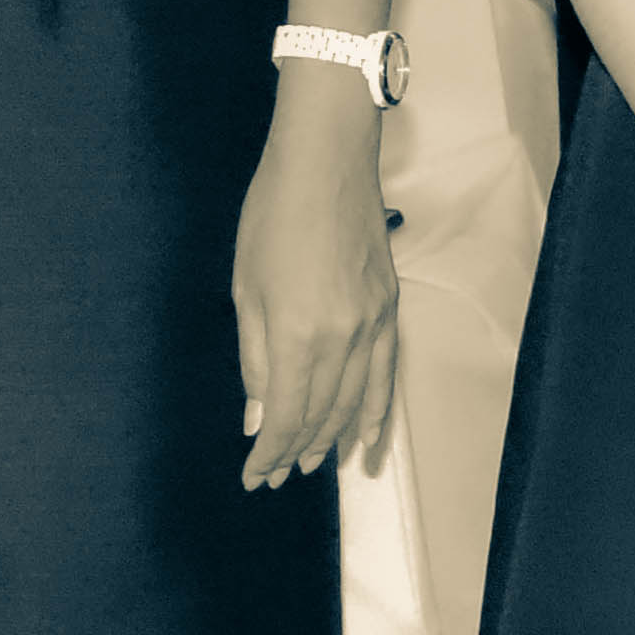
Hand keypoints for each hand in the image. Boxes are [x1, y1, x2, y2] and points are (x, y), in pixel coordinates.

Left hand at [232, 106, 399, 490]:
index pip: (286, 416)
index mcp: (297, 333)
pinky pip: (386, 374)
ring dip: (332, 439)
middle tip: (276, 474)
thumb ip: (254, 360)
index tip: (254, 475)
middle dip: (295, 452)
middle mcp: (342, 336)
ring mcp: (373, 323)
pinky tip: (366, 437)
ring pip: (355, 402)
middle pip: (321, 416)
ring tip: (313, 464)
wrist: (327, 158)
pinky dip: (375, 411)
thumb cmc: (274, 212)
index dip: (268, 453)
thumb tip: (257, 418)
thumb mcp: (245, 287)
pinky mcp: (389, 307)